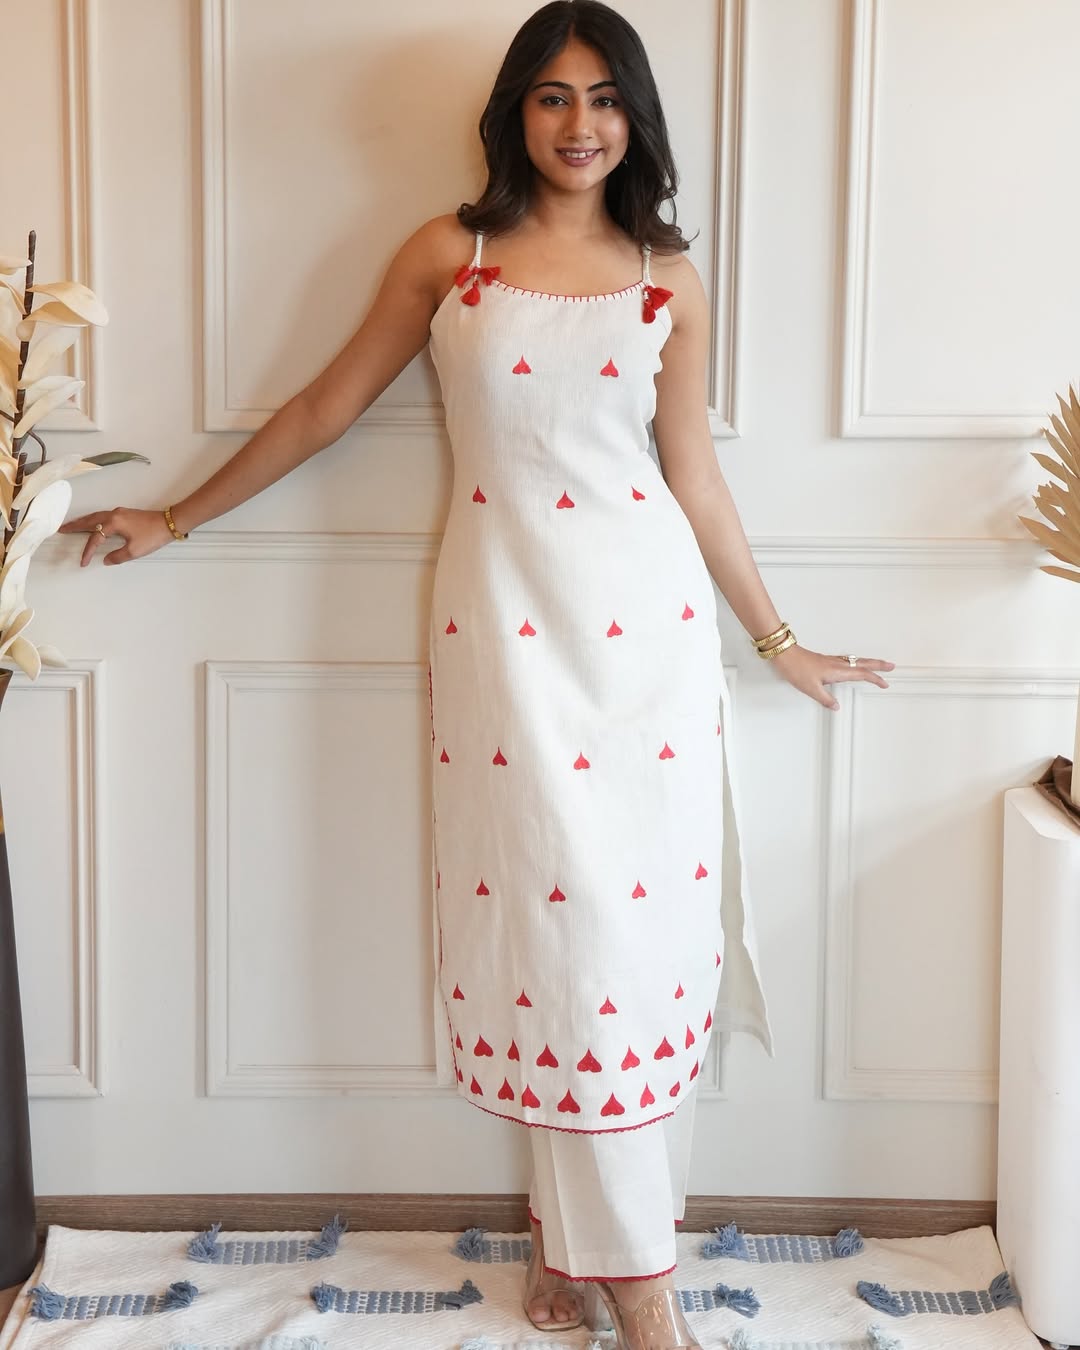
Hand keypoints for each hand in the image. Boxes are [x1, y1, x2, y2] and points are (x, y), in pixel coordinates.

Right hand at [59, 507, 175, 566]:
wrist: (170, 523)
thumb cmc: (153, 535)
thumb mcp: (135, 550)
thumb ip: (118, 556)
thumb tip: (106, 559)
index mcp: (114, 522)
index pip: (95, 538)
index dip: (88, 551)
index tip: (83, 562)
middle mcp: (114, 514)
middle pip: (89, 520)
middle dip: (74, 526)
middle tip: (61, 529)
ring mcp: (119, 512)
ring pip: (95, 516)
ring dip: (83, 521)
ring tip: (72, 526)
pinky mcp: (125, 514)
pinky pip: (103, 516)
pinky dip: (94, 520)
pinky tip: (93, 524)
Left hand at [767, 644, 893, 710]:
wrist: (784, 655)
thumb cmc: (796, 668)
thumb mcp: (811, 689)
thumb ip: (825, 699)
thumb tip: (836, 706)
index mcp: (837, 671)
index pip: (862, 674)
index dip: (875, 679)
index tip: (885, 684)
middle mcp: (837, 664)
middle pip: (863, 663)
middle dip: (878, 665)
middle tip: (891, 666)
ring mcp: (832, 661)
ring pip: (856, 661)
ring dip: (868, 663)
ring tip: (877, 666)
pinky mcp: (825, 660)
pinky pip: (847, 661)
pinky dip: (856, 663)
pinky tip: (853, 666)